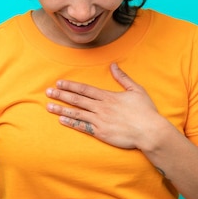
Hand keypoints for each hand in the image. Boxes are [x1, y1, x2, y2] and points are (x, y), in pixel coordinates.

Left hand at [45, 63, 162, 149]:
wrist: (150, 131)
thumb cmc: (145, 111)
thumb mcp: (136, 90)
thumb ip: (123, 78)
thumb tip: (113, 65)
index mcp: (108, 96)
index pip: (85, 89)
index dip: (71, 85)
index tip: (59, 82)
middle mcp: (101, 107)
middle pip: (77, 99)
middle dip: (61, 95)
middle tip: (48, 92)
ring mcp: (100, 120)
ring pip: (76, 113)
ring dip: (61, 109)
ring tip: (48, 106)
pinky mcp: (101, 133)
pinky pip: (83, 126)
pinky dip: (71, 123)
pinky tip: (61, 120)